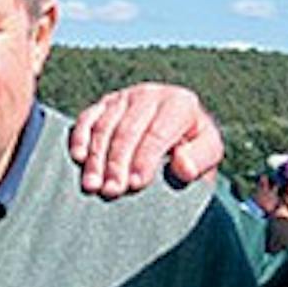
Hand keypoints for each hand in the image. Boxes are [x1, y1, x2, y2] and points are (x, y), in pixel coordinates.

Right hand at [69, 86, 222, 197]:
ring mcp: (125, 97)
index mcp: (180, 103)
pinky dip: (80, 138)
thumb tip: (182, 165)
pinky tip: (78, 158)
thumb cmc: (193, 150)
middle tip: (111, 191)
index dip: (145, 160)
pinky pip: (87, 119)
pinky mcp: (105, 104)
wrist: (178, 137)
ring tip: (92, 185)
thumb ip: (201, 159)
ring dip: (96, 158)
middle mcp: (151, 94)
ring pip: (104, 127)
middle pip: (127, 130)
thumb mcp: (209, 155)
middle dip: (117, 163)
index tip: (135, 185)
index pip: (157, 133)